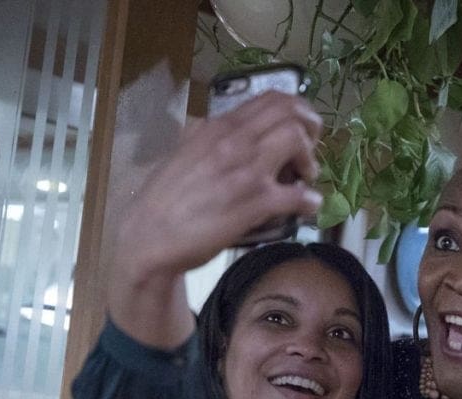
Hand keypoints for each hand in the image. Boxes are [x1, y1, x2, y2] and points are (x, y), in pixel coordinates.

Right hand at [117, 90, 323, 277]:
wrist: (150, 236)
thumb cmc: (165, 199)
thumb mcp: (185, 153)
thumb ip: (208, 138)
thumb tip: (221, 129)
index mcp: (218, 127)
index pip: (270, 99)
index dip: (298, 110)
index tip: (302, 129)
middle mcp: (234, 141)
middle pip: (290, 113)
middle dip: (311, 130)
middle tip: (309, 153)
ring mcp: (246, 170)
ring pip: (296, 140)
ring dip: (311, 161)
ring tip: (305, 180)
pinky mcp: (255, 203)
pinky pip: (298, 194)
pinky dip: (311, 200)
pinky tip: (307, 207)